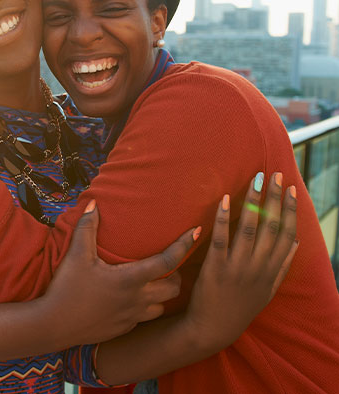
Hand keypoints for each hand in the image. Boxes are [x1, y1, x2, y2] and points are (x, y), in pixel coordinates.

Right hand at [40, 201, 198, 348]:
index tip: (196, 232)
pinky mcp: (124, 329)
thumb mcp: (76, 254)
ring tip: (153, 282)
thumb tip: (94, 204)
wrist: (53, 325)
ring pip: (161, 306)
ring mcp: (132, 317)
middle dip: (176, 274)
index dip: (184, 246)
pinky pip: (144, 318)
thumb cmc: (67, 288)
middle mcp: (137, 299)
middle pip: (174, 288)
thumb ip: (87, 227)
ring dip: (162, 294)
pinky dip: (145, 307)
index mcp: (130, 279)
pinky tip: (132, 299)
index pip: (167, 261)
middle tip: (167, 263)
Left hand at [184, 172, 297, 351]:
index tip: (290, 189)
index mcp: (272, 271)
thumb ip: (281, 267)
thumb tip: (293, 244)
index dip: (289, 210)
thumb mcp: (267, 291)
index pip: (287, 234)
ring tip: (255, 180)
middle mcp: (258, 267)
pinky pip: (220, 238)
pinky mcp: (215, 267)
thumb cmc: (239, 307)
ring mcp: (237, 267)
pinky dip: (223, 217)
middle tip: (274, 175)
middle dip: (274, 198)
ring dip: (253, 202)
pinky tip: (226, 199)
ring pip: (249, 228)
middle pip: (271, 227)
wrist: (212, 329)